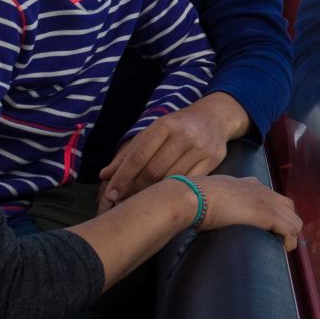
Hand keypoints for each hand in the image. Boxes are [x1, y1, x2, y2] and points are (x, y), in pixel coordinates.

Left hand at [97, 93, 249, 211]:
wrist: (215, 118)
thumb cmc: (177, 127)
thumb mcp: (153, 132)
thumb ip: (129, 153)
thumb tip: (105, 175)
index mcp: (165, 125)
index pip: (139, 156)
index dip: (123, 177)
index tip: (111, 194)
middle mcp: (184, 135)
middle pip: (154, 171)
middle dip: (135, 188)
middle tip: (123, 200)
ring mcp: (201, 148)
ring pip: (171, 179)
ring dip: (153, 193)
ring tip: (141, 200)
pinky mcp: (214, 160)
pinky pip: (189, 183)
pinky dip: (174, 191)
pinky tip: (165, 196)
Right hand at [194, 174, 301, 250]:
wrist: (195, 196)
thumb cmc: (195, 198)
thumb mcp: (212, 195)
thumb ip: (219, 202)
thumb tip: (209, 214)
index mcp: (250, 184)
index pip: (273, 199)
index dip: (275, 216)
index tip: (267, 230)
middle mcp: (263, 190)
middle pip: (289, 208)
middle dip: (285, 225)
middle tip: (274, 241)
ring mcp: (268, 202)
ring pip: (294, 220)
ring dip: (289, 236)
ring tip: (276, 249)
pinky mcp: (269, 214)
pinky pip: (291, 230)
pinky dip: (288, 242)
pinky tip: (279, 250)